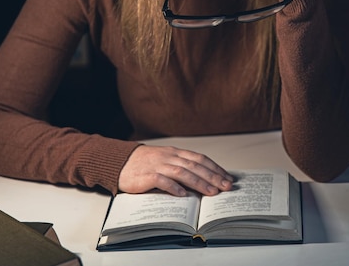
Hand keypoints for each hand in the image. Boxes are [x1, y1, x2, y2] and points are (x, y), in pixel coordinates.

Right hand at [118, 145, 233, 195]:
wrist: (120, 162)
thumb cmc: (146, 163)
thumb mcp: (167, 160)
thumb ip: (183, 166)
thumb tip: (205, 179)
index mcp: (176, 153)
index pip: (200, 159)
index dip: (215, 168)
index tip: (228, 178)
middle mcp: (169, 157)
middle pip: (195, 166)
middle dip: (212, 176)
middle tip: (226, 187)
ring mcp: (158, 165)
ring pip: (182, 172)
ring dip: (198, 182)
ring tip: (210, 192)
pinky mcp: (146, 175)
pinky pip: (161, 181)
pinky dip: (173, 187)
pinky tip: (183, 195)